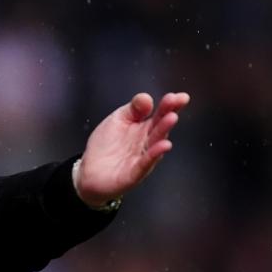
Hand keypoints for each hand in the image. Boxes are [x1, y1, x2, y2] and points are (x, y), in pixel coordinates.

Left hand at [73, 92, 190, 206]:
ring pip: (155, 144)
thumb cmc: (106, 145)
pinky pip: (145, 164)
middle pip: (159, 127)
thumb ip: (133, 109)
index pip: (160, 114)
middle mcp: (147, 143)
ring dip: (164, 131)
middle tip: (176, 103)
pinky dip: (153, 155)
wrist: (90, 172)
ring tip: (171, 118)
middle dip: (168, 115)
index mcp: (145, 128)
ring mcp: (142, 158)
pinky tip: (163, 146)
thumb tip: (147, 97)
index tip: (181, 97)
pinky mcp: (133, 174)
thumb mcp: (118, 119)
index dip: (170, 105)